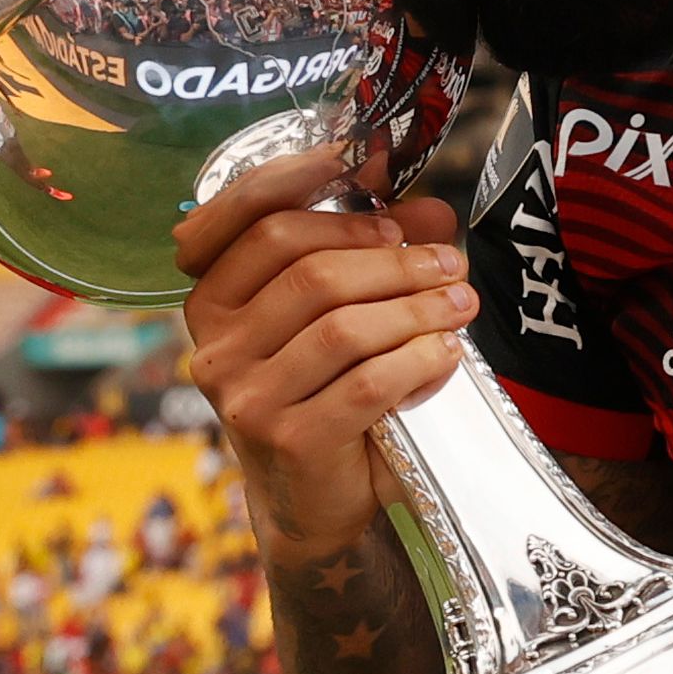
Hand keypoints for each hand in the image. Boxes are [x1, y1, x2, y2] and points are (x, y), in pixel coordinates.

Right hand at [174, 147, 470, 563]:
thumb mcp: (339, 318)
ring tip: (459, 303)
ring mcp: (244, 394)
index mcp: (213, 299)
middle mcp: (214, 344)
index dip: (309, 181)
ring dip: (416, 307)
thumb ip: (374, 256)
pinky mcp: (287, 438)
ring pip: (343, 326)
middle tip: (447, 262)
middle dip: (391, 258)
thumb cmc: (324, 396)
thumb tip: (430, 212)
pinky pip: (367, 382)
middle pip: (310, 270)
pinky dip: (417, 360)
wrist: (312, 502)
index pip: (251, 218)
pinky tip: (445, 352)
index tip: (377, 171)